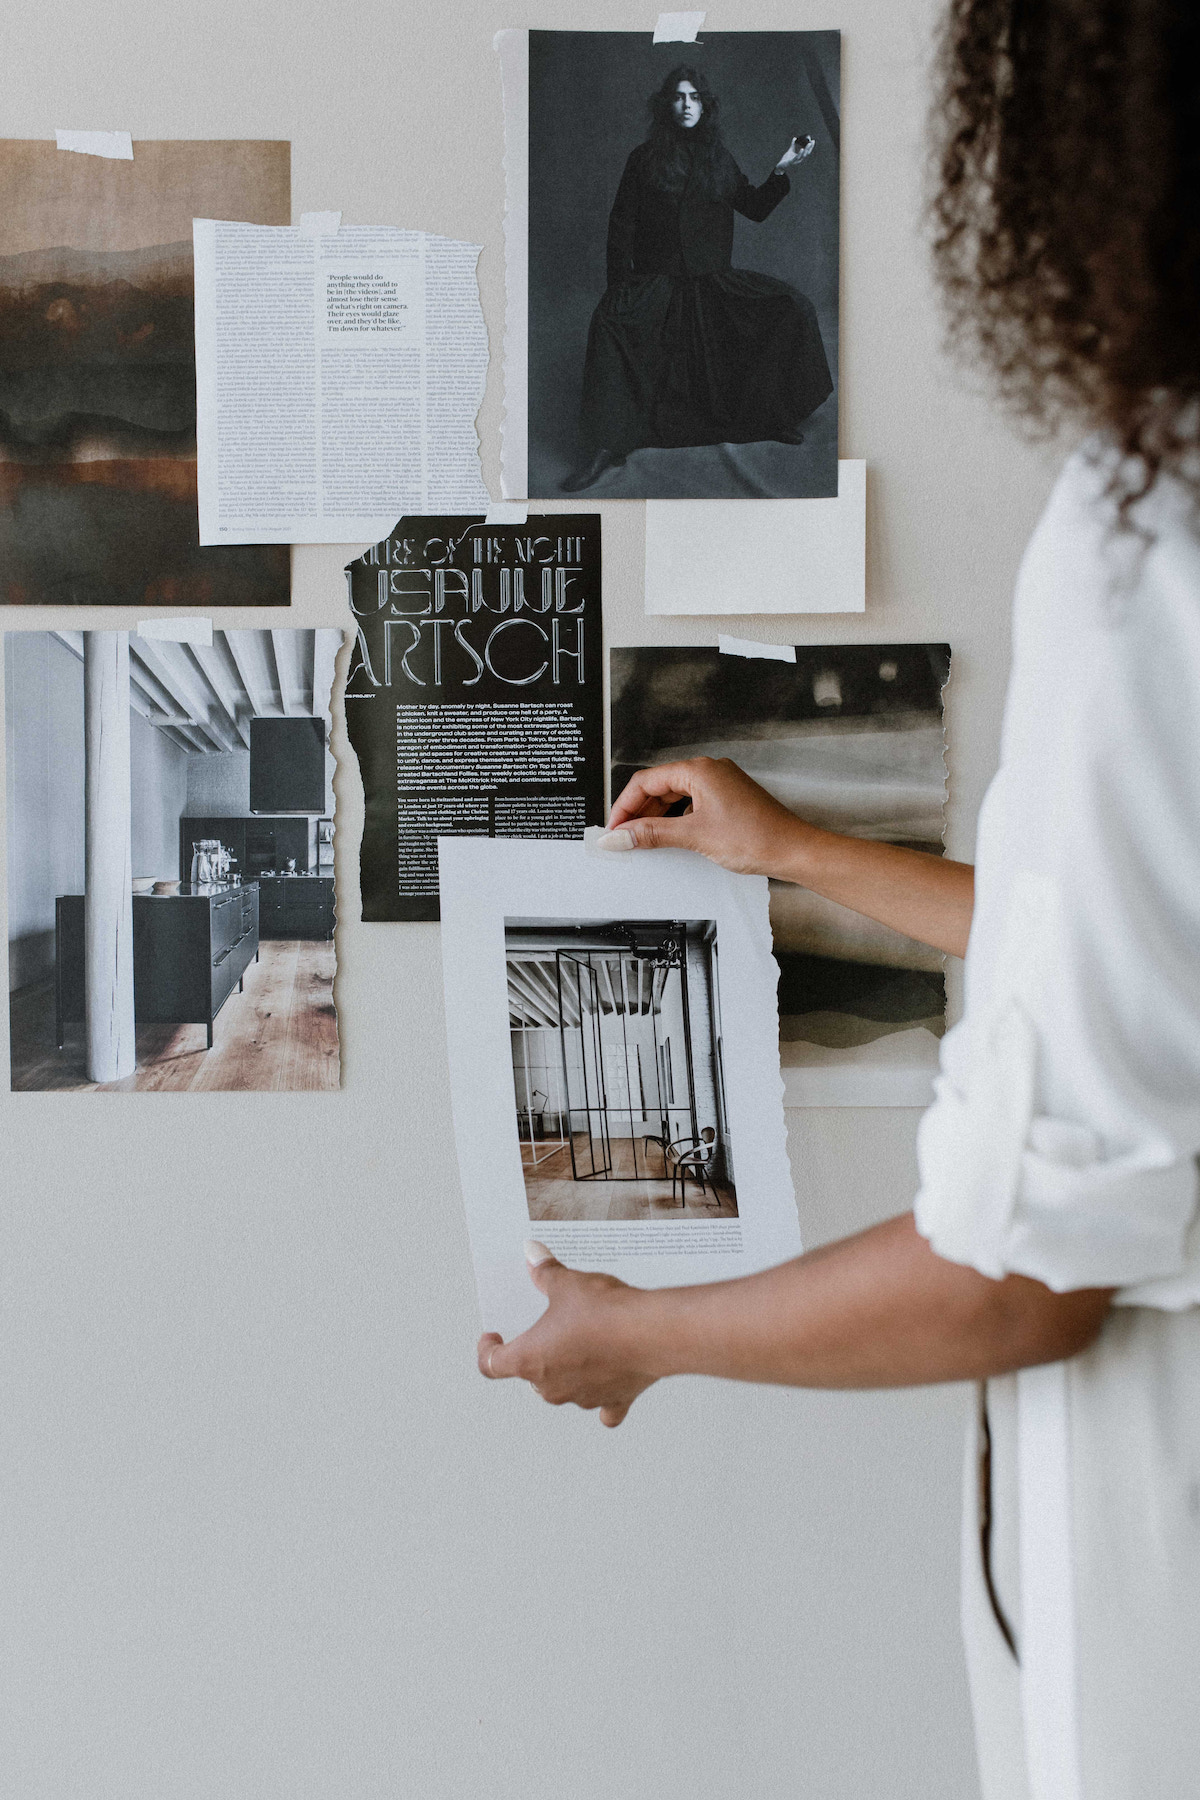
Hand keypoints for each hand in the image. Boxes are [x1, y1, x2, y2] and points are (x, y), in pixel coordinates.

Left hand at [478, 1245, 659, 1427]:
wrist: (650, 1332)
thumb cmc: (604, 1312)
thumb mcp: (567, 1283)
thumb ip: (545, 1272)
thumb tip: (532, 1254)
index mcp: (529, 1359)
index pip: (491, 1364)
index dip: (487, 1350)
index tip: (492, 1337)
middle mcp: (551, 1387)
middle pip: (530, 1374)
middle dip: (537, 1352)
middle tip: (549, 1327)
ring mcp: (582, 1397)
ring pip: (564, 1387)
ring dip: (568, 1368)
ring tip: (583, 1339)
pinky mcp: (614, 1400)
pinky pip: (604, 1407)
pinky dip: (603, 1395)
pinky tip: (608, 1379)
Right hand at [601, 756, 805, 876]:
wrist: (793, 850)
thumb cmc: (757, 837)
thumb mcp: (693, 836)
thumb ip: (651, 834)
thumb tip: (620, 836)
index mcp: (699, 770)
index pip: (646, 781)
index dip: (624, 806)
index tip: (614, 828)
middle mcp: (709, 771)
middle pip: (659, 786)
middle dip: (638, 812)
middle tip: (623, 837)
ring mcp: (720, 784)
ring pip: (674, 796)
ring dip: (655, 817)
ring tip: (642, 840)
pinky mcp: (727, 800)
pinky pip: (691, 804)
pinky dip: (675, 819)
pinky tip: (669, 837)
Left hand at [775, 134, 814, 170]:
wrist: (781, 165)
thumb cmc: (786, 159)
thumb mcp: (790, 150)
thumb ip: (793, 144)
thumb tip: (795, 138)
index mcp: (800, 156)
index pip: (807, 151)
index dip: (811, 147)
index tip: (813, 141)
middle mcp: (800, 159)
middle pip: (806, 153)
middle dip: (810, 147)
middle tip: (812, 142)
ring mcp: (796, 161)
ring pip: (803, 155)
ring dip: (806, 149)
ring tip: (809, 144)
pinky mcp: (792, 162)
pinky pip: (797, 157)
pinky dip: (800, 153)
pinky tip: (802, 149)